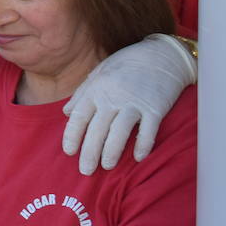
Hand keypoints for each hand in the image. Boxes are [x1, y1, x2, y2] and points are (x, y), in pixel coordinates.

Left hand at [62, 34, 196, 174]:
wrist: (161, 55)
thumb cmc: (126, 65)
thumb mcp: (98, 74)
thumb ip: (81, 94)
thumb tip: (65, 113)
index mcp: (96, 90)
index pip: (79, 117)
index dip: (72, 135)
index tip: (68, 152)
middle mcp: (113, 98)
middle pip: (97, 129)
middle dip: (89, 152)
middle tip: (86, 171)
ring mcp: (134, 103)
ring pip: (119, 132)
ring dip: (112, 151)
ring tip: (107, 166)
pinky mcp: (156, 107)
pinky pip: (148, 130)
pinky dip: (143, 144)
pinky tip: (138, 157)